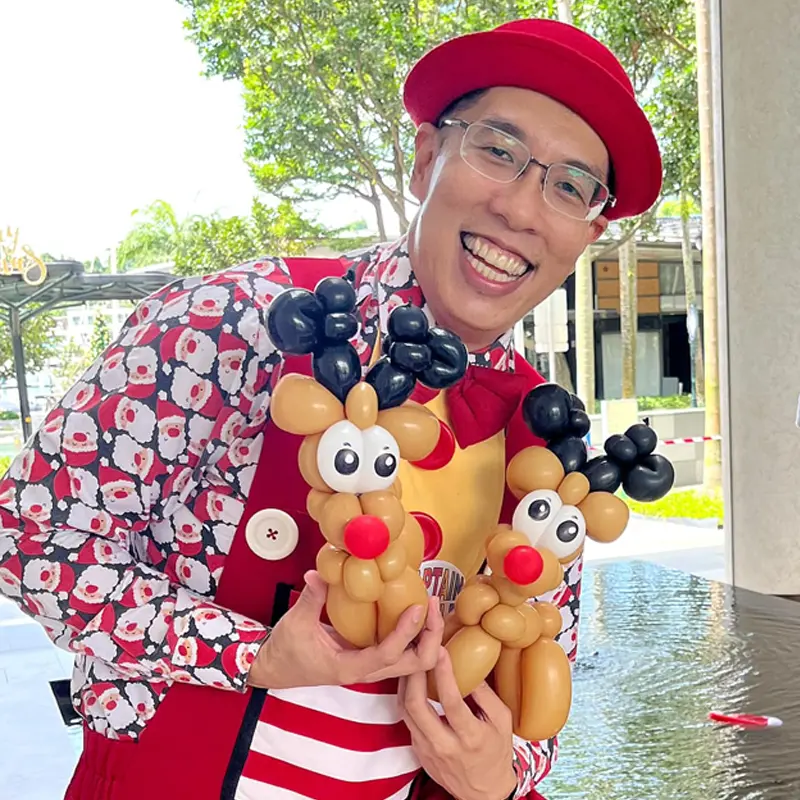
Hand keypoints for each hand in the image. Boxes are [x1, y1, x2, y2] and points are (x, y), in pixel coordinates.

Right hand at [248, 570, 443, 688]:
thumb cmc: (285, 650)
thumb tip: (320, 572)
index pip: (387, 655)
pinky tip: (416, 612)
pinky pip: (402, 652)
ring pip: (412, 662)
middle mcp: (366, 672)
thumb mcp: (296, 622)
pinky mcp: (370, 659)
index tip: (417, 608)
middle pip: (413, 666)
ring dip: (427, 638)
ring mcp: (371, 668)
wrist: (274, 669)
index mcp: (349, 668)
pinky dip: (415, 635)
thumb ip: (312, 598)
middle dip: (430, 639)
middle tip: (433, 606)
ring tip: (431, 606)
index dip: (406, 633)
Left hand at [399, 648, 517, 799]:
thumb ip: (486, 695)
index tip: (441, 651)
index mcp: (470, 738)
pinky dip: (406, 697)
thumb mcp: (502, 722)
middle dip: (413, 674)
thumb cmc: (495, 752)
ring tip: (412, 661)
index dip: (444, 674)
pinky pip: (406, 719)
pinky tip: (411, 681)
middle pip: (416, 706)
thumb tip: (471, 666)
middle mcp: (444, 745)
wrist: (482, 792)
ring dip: (405, 682)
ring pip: (405, 711)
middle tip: (417, 651)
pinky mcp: (417, 751)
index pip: (451, 702)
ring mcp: (427, 750)